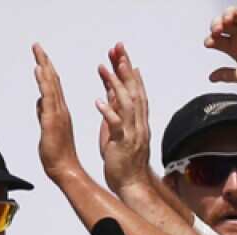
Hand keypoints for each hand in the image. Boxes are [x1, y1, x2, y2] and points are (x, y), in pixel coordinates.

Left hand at [32, 43, 83, 182]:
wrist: (65, 169)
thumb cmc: (57, 155)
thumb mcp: (47, 131)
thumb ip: (44, 115)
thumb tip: (40, 102)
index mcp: (60, 112)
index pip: (53, 86)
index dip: (46, 70)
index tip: (41, 56)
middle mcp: (60, 109)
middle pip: (52, 80)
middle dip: (44, 61)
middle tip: (37, 46)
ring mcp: (57, 114)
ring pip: (50, 85)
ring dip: (44, 66)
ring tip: (38, 51)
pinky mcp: (52, 120)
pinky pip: (48, 97)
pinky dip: (44, 82)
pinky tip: (39, 71)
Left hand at [95, 42, 153, 194]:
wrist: (131, 183)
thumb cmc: (123, 159)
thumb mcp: (117, 130)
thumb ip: (116, 111)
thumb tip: (111, 92)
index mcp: (137, 119)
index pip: (134, 89)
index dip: (128, 71)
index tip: (121, 53)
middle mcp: (138, 122)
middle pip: (133, 90)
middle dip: (125, 69)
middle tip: (118, 50)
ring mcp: (132, 132)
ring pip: (127, 103)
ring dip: (117, 84)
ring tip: (107, 68)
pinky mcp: (123, 143)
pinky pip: (116, 125)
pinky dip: (108, 112)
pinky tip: (98, 100)